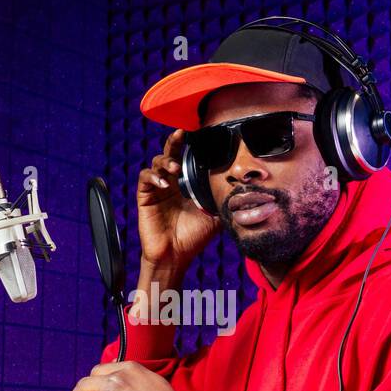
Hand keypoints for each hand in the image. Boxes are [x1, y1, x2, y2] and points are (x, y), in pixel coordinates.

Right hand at [136, 128, 221, 266]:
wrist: (176, 257)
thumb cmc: (194, 238)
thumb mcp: (215, 217)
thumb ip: (224, 201)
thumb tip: (245, 191)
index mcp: (186, 184)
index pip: (187, 158)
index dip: (190, 146)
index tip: (198, 134)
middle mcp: (171, 182)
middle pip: (169, 153)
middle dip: (174, 142)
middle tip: (181, 134)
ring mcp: (157, 189)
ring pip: (156, 162)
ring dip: (165, 161)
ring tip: (175, 169)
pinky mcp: (145, 197)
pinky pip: (145, 178)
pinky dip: (153, 176)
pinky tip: (163, 184)